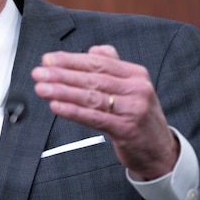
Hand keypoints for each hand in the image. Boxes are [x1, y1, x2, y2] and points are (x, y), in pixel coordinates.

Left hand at [31, 45, 178, 179]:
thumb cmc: (140, 117)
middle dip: (61, 74)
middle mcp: (136, 88)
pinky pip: (94, 118)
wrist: (160, 150)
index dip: (71, 60)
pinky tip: (57, 106)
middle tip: (39, 72)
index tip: (48, 59)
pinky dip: (73, 111)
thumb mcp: (132, 87)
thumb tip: (92, 49)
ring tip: (42, 88)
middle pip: (92, 78)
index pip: (98, 62)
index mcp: (135, 74)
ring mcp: (133, 109)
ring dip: (62, 91)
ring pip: (91, 96)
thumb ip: (113, 65)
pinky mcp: (127, 129)